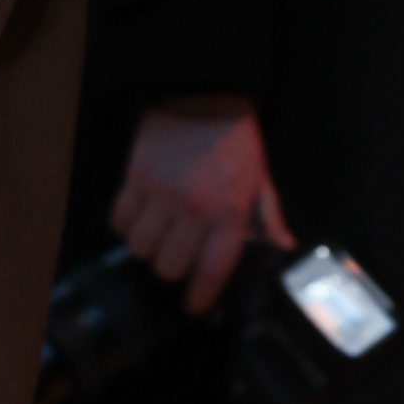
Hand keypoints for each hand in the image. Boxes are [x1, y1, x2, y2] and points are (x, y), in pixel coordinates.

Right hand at [111, 99, 286, 318]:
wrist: (203, 98)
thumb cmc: (236, 143)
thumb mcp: (262, 181)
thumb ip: (269, 218)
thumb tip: (284, 247)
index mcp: (228, 213)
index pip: (212, 270)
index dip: (200, 296)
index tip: (195, 305)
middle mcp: (192, 211)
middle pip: (168, 267)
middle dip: (172, 270)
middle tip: (178, 258)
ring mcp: (159, 196)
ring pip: (140, 248)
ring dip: (148, 249)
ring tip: (157, 239)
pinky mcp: (134, 180)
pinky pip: (119, 221)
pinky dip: (126, 227)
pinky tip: (139, 220)